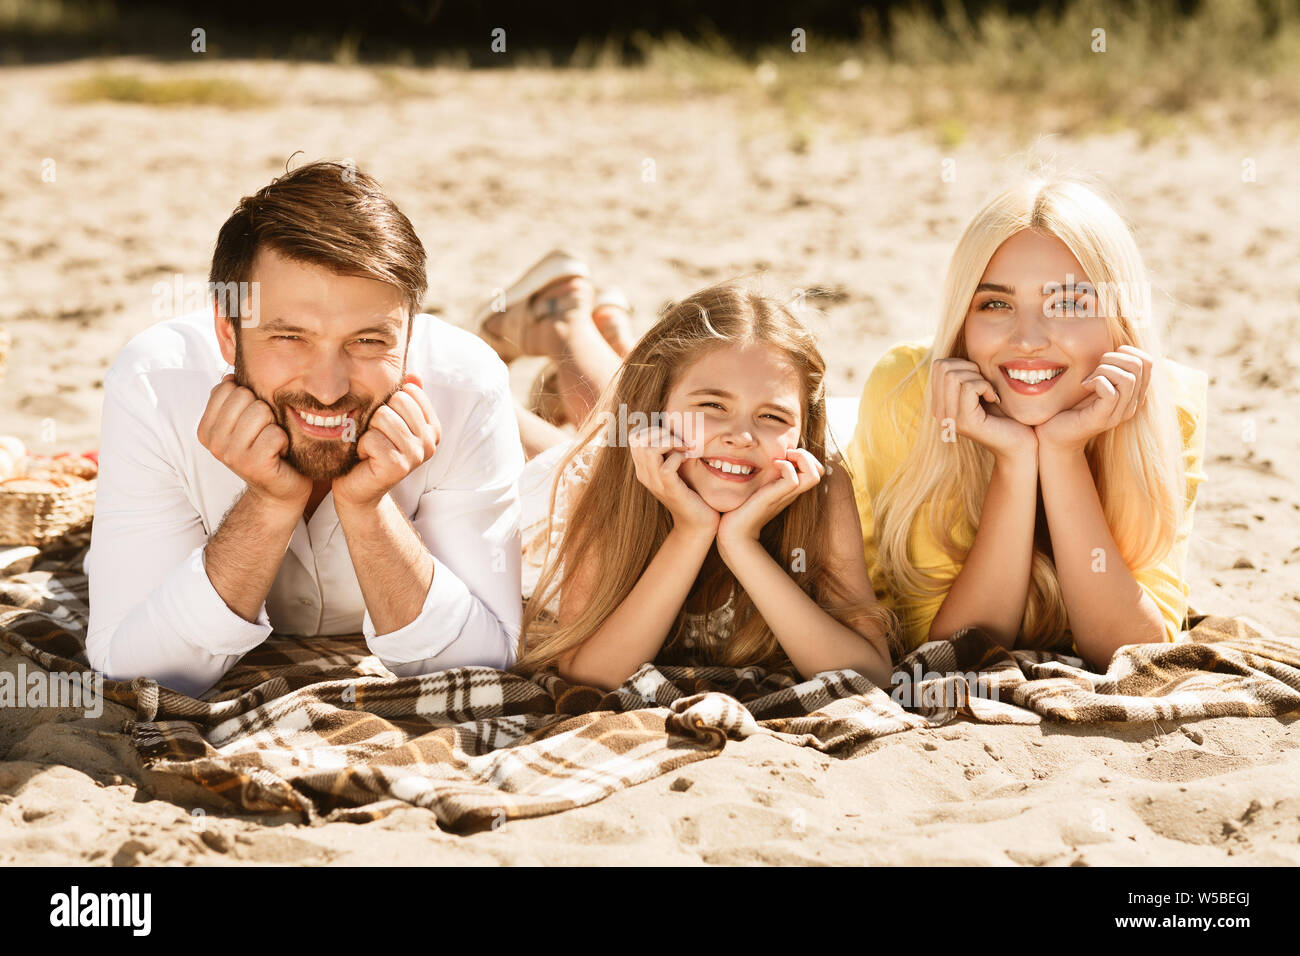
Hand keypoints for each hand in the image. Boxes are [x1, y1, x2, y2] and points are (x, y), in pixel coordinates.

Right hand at [198, 373, 310, 510]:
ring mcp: (230, 455)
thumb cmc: (266, 449)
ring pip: (261, 411)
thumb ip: (234, 398)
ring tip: (272, 443)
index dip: (249, 398)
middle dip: (263, 410)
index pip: (228, 387)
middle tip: (265, 433)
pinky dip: (284, 441)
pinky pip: (275, 433)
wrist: (279, 490)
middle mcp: (213, 442)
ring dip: (275, 426)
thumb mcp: (245, 421)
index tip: (253, 422)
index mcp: (206, 428)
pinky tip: (280, 454)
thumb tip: (230, 373)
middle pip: (245, 396)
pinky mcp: (253, 464)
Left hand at [331, 373, 440, 509]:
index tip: (386, 425)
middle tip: (377, 437)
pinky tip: (366, 458)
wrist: (358, 487)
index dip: (390, 403)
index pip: (410, 391)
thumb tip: (414, 376)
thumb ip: (405, 399)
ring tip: (371, 447)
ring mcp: (416, 455)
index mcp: (432, 427)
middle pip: (398, 401)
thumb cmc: (372, 450)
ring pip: (384, 417)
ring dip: (369, 431)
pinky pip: (372, 438)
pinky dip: (361, 446)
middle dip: (378, 416)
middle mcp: (429, 441)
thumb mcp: (389, 420)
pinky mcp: (398, 466)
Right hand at [628, 425, 718, 538]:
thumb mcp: (678, 467)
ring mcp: (655, 482)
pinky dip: (678, 457)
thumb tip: (676, 426)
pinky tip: (688, 460)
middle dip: (661, 432)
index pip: (635, 437)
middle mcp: (645, 474)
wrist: (698, 522)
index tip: (673, 436)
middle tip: (680, 442)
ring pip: (648, 449)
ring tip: (684, 448)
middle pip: (638, 439)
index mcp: (644, 468)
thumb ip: (672, 451)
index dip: (653, 429)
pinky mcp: (669, 489)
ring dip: (669, 442)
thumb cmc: (691, 492)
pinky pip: (667, 465)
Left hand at [716, 448, 823, 554]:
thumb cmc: (743, 508)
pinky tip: (772, 465)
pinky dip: (785, 466)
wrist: (736, 531)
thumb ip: (765, 476)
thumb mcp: (758, 486)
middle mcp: (793, 491)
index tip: (786, 455)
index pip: (816, 470)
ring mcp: (786, 495)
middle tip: (786, 454)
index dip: (806, 457)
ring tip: (782, 458)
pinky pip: (793, 479)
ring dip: (801, 458)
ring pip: (814, 475)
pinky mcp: (776, 497)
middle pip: (819, 471)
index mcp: (791, 488)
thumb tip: (764, 459)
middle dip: (807, 455)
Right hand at [930, 357, 1036, 461]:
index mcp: (940, 403)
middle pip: (943, 367)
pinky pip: (969, 387)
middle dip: (969, 368)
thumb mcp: (982, 388)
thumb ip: (966, 373)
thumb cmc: (1006, 414)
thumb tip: (958, 351)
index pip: (939, 365)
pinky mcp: (965, 422)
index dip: (963, 363)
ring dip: (978, 378)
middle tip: (985, 385)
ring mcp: (950, 419)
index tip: (980, 380)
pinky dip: (986, 387)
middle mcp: (940, 412)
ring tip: (989, 393)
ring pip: (954, 376)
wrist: (1020, 443)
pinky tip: (994, 400)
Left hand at [1035, 346, 1151, 452]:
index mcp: (1133, 393)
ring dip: (1104, 369)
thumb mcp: (1093, 380)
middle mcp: (1131, 404)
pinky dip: (1097, 381)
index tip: (1105, 358)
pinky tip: (1085, 385)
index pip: (1147, 362)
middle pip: (1139, 366)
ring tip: (1089, 378)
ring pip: (1128, 378)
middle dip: (1113, 358)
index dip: (1128, 351)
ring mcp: (1118, 413)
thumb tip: (1114, 344)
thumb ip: (1106, 366)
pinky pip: (1111, 392)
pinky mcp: (1102, 419)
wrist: (1054, 433)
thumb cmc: (1071, 404)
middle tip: (1094, 368)